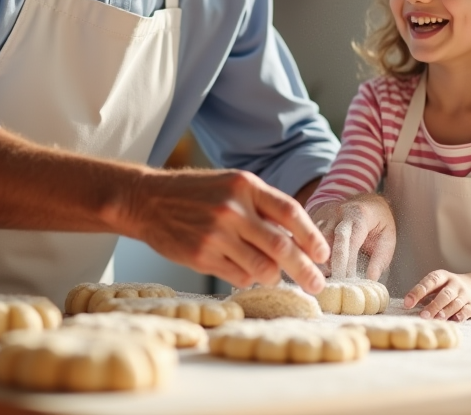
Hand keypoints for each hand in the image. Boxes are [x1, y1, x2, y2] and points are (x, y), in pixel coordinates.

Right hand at [127, 168, 329, 293]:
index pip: (290, 212)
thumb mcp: (231, 186)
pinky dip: (248, 277)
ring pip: (262, 267)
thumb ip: (262, 207)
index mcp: (245, 186)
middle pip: (281, 246)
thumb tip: (298, 239)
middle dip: (304, 269)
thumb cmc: (197, 194)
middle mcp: (232, 209)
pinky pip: (238, 276)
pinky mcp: (201, 257)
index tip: (323, 254)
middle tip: (316, 284)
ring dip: (274, 276)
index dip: (311, 236)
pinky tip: (243, 269)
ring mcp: (216, 235)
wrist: (147, 200)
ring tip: (274, 274)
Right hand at [309, 194, 395, 280]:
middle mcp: (340, 213)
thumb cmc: (379, 221)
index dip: (348, 261)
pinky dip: (312, 252)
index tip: (348, 279)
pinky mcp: (317, 220)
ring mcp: (326, 215)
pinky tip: (314, 267)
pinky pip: (310, 236)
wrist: (367, 201)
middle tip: (333, 281)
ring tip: (321, 277)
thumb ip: (381, 258)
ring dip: (318, 258)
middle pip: (331, 238)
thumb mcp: (388, 236)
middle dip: (331, 262)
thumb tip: (371, 278)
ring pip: (317, 238)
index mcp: (359, 215)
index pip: (351, 240)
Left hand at [404, 270, 470, 320]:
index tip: (407, 303)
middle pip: (444, 294)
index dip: (418, 292)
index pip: (429, 282)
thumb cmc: (448, 288)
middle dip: (433, 306)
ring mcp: (464, 294)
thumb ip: (424, 293)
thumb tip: (408, 304)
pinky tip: (454, 320)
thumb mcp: (437, 285)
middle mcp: (454, 284)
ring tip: (437, 319)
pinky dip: (460, 316)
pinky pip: (467, 311)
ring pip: (455, 303)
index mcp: (442, 276)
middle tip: (423, 316)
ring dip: (445, 312)